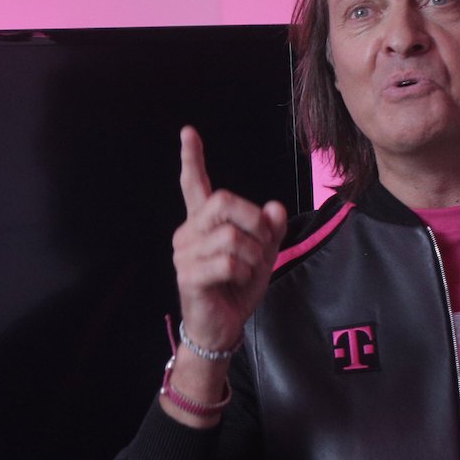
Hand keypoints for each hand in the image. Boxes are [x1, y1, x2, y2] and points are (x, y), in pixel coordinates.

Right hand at [173, 126, 288, 353]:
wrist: (222, 327)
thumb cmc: (237, 288)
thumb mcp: (263, 254)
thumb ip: (270, 229)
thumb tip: (275, 207)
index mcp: (203, 223)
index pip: (193, 185)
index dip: (192, 158)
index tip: (188, 133)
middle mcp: (188, 233)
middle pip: (223, 201)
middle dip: (253, 219)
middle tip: (262, 241)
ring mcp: (185, 254)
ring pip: (231, 236)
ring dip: (254, 254)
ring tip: (250, 270)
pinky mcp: (188, 276)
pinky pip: (227, 261)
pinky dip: (244, 271)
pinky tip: (239, 280)